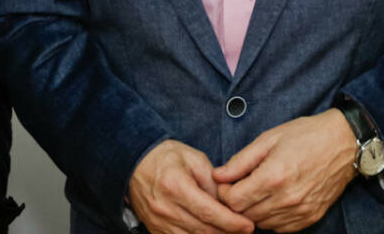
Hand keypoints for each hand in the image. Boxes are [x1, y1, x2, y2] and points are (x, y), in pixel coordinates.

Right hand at [128, 139, 254, 233]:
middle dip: (228, 232)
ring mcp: (158, 222)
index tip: (248, 225)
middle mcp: (165, 208)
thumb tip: (228, 202)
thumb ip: (213, 181)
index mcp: (176, 186)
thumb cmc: (166, 157)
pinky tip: (211, 232)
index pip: (209, 212)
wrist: (136, 162)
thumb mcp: (194, 159)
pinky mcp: (155, 230)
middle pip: (203, 230)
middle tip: (245, 230)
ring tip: (230, 231)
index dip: (231, 222)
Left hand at [211, 110, 357, 231]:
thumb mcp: (269, 138)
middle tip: (240, 186)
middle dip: (237, 202)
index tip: (228, 182)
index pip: (234, 201)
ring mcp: (300, 211)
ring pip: (262, 224)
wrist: (344, 143)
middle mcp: (286, 198)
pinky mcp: (310, 217)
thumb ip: (241, 160)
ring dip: (254, 211)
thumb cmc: (306, 135)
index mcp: (273, 176)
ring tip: (258, 191)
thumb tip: (217, 176)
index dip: (225, 192)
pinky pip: (280, 228)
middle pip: (246, 215)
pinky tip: (274, 200)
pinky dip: (272, 218)